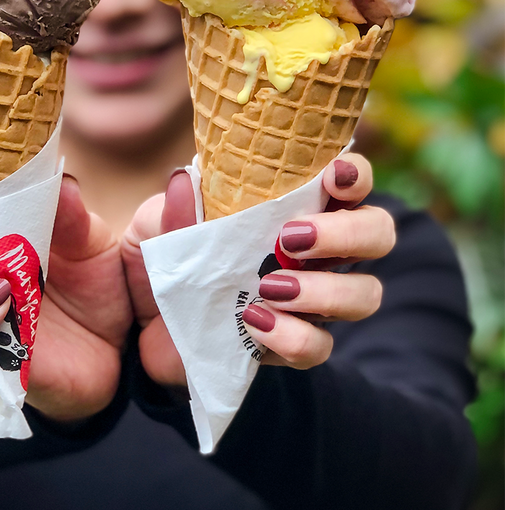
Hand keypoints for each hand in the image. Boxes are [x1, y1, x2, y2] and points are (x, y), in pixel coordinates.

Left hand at [121, 154, 393, 386]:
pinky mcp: (292, 344)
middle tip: (292, 238)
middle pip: (378, 232)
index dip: (354, 174)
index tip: (332, 177)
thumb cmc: (166, 255)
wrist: (144, 323)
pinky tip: (254, 322)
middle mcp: (315, 249)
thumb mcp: (157, 225)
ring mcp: (311, 298)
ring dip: (326, 290)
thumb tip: (185, 180)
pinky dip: (293, 337)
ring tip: (271, 287)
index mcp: (291, 205)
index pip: (348, 181)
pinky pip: (319, 346)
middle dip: (349, 232)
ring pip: (364, 293)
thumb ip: (175, 207)